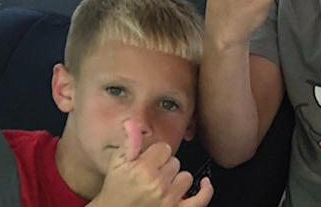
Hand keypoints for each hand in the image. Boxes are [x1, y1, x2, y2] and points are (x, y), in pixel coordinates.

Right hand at [89, 120, 213, 206]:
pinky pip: (201, 199)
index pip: (163, 148)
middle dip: (164, 168)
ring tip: (161, 187)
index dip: (155, 154)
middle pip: (175, 162)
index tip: (147, 162)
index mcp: (143, 169)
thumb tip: (132, 122)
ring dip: (176, 181)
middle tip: (150, 177)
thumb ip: (129, 143)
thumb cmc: (115, 191)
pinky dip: (205, 191)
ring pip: (186, 177)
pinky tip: (204, 184)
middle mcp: (158, 184)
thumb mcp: (117, 165)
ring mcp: (169, 200)